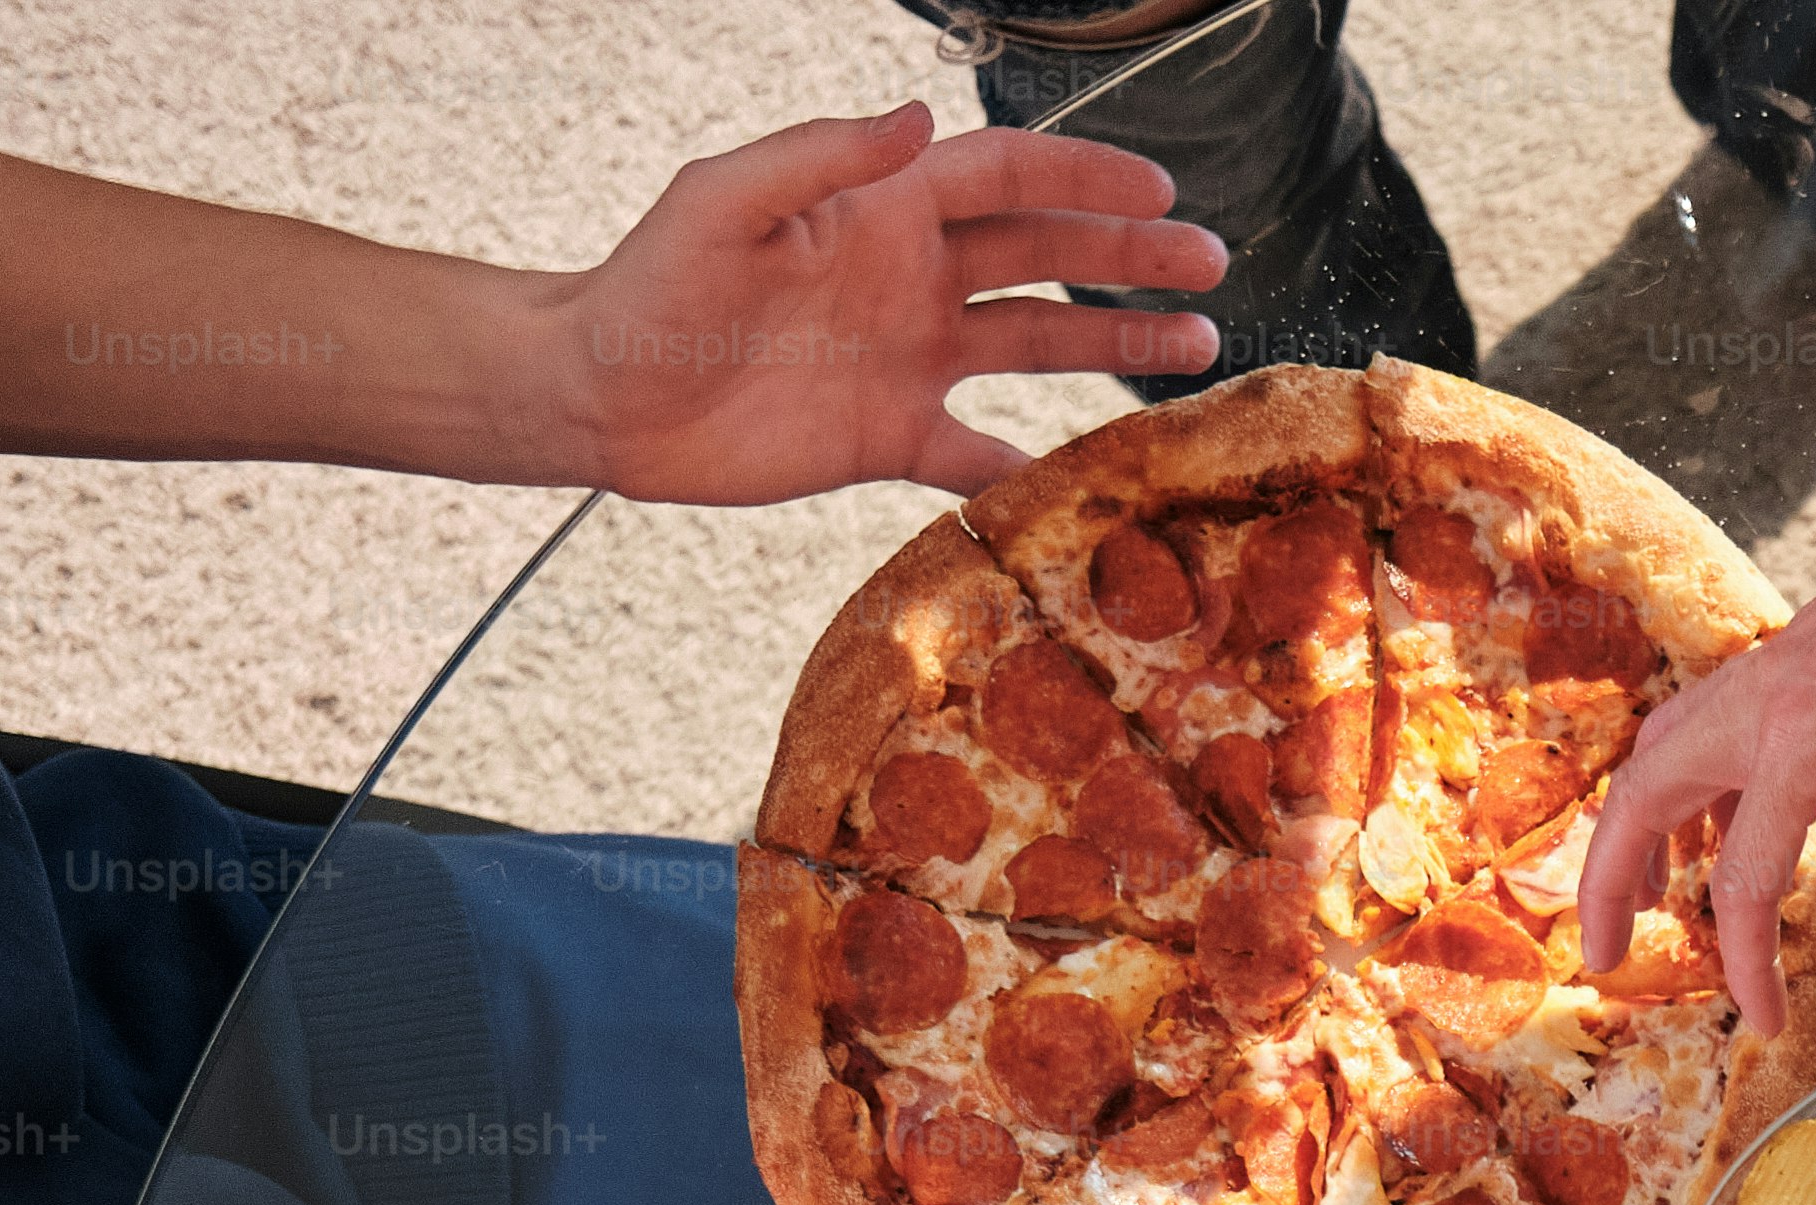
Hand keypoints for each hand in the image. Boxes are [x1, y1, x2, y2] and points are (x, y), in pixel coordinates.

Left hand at [551, 110, 1226, 503]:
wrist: (604, 395)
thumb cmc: (652, 284)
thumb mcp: (725, 201)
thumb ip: (820, 157)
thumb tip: (917, 116)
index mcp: (882, 211)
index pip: (1006, 177)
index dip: (1086, 175)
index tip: (1161, 185)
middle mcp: (910, 278)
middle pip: (1046, 253)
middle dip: (1132, 253)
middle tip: (1211, 264)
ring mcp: (907, 357)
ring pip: (1037, 342)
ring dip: (1117, 340)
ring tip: (1197, 346)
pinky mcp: (889, 436)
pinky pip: (980, 453)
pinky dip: (1034, 465)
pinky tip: (1092, 477)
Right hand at [1578, 473, 1815, 1042]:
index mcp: (1803, 738)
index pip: (1744, 878)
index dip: (1748, 964)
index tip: (1766, 1018)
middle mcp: (1760, 701)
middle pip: (1640, 799)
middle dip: (1606, 885)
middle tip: (1604, 957)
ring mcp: (1764, 675)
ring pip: (1659, 756)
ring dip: (1635, 832)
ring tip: (1645, 903)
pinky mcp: (1783, 663)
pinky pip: (1702, 732)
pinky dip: (1686, 790)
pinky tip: (1713, 831)